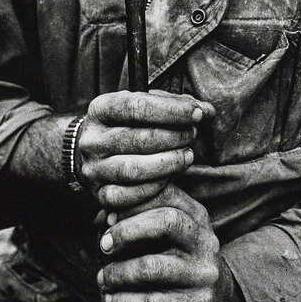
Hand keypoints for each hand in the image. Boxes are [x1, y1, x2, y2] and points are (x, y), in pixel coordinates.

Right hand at [77, 91, 214, 206]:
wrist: (93, 153)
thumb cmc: (127, 125)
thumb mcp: (143, 106)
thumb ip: (174, 105)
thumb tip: (207, 110)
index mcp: (101, 109)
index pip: (137, 106)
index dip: (172, 110)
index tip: (198, 112)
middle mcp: (92, 139)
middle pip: (139, 139)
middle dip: (174, 136)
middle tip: (193, 133)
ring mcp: (94, 169)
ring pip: (134, 170)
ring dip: (169, 163)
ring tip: (188, 156)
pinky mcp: (99, 194)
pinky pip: (128, 196)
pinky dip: (154, 188)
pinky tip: (170, 178)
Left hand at [97, 184, 248, 301]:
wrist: (220, 300)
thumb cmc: (180, 258)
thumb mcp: (168, 232)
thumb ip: (138, 217)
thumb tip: (104, 215)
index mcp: (197, 215)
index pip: (165, 194)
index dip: (132, 201)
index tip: (107, 214)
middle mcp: (204, 240)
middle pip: (165, 222)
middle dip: (127, 231)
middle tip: (104, 245)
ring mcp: (204, 273)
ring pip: (152, 266)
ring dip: (118, 273)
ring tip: (102, 278)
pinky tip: (111, 300)